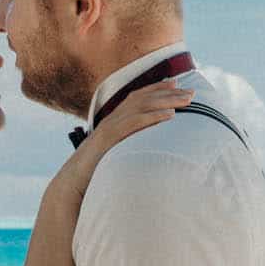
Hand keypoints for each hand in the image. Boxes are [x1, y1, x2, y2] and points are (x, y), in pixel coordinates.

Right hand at [54, 83, 189, 193]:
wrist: (74, 182)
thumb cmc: (95, 171)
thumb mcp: (115, 153)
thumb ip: (129, 144)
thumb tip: (148, 145)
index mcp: (114, 120)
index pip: (138, 97)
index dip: (157, 88)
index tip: (176, 84)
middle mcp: (112, 119)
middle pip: (143, 98)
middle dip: (168, 93)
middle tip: (190, 93)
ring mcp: (110, 127)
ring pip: (141, 107)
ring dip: (166, 102)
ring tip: (186, 101)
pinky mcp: (110, 137)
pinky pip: (134, 123)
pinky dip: (153, 117)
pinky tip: (170, 116)